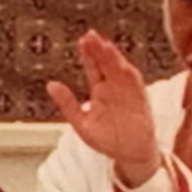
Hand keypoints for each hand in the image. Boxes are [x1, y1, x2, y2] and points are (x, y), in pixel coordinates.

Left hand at [47, 30, 159, 187]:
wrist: (129, 155)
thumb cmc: (107, 139)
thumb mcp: (81, 123)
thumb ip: (67, 104)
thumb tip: (51, 84)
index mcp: (100, 91)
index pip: (94, 67)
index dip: (89, 54)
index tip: (83, 40)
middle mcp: (114, 88)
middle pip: (107, 64)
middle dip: (100, 50)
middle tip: (91, 35)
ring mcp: (128, 93)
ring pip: (120, 71)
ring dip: (114, 58)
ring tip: (105, 46)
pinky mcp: (140, 101)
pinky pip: (135, 85)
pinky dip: (129, 75)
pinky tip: (122, 65)